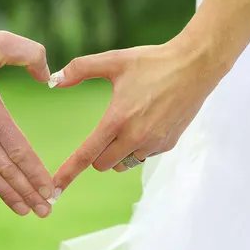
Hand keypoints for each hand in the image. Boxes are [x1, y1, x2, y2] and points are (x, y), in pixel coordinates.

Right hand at [0, 29, 53, 217]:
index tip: (50, 189)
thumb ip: (31, 55)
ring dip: (5, 194)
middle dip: (27, 192)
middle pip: (5, 169)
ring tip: (23, 210)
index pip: (19, 150)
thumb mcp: (2, 42)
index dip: (35, 173)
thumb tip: (47, 76)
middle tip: (45, 210)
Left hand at [51, 35, 229, 191]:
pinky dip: (137, 147)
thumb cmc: (152, 61)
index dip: (68, 172)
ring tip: (126, 124)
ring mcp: (153, 144)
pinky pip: (143, 156)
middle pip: (102, 164)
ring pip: (123, 163)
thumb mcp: (114, 60)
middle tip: (105, 128)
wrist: (195, 65)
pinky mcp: (167, 144)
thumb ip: (80, 69)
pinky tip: (145, 124)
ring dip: (117, 153)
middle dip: (97, 153)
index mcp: (117, 119)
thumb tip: (54, 81)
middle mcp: (135, 137)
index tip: (54, 189)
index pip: (86, 155)